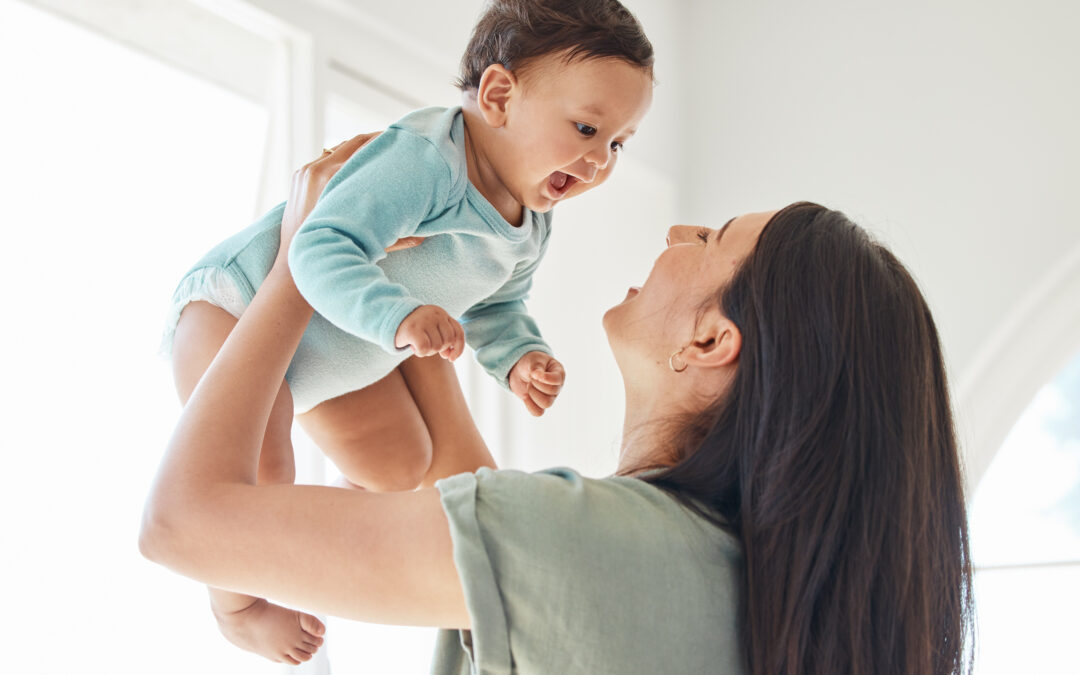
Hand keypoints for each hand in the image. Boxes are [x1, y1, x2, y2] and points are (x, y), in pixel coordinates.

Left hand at [274, 133, 426, 266]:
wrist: (295, 268)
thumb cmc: (334, 255)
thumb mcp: (370, 244)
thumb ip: (400, 237)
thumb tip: (426, 235)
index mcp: (333, 178)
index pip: (365, 145)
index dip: (385, 140)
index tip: (402, 140)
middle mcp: (317, 169)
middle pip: (352, 143)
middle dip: (374, 142)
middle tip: (395, 144)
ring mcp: (305, 172)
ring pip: (337, 150)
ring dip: (357, 151)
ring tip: (377, 155)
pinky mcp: (298, 177)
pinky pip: (323, 160)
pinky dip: (340, 160)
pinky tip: (355, 168)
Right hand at [394, 305, 464, 360]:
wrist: (390, 319)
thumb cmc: (415, 328)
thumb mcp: (432, 328)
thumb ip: (444, 338)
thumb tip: (450, 355)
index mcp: (442, 313)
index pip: (458, 333)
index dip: (458, 348)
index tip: (450, 358)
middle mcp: (436, 314)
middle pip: (447, 342)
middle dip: (438, 349)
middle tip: (426, 345)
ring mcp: (425, 320)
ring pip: (436, 347)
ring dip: (427, 351)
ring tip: (418, 343)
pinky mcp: (414, 329)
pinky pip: (424, 349)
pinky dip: (420, 353)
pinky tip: (413, 347)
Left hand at [508, 351, 564, 416]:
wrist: (520, 370)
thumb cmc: (531, 363)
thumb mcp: (533, 361)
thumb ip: (536, 368)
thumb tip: (538, 375)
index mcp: (559, 373)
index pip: (557, 380)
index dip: (545, 379)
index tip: (534, 374)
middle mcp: (557, 387)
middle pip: (551, 392)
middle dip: (536, 384)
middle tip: (530, 378)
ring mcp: (549, 397)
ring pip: (546, 404)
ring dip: (533, 394)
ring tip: (529, 386)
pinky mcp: (540, 405)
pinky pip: (538, 412)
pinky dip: (530, 405)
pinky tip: (526, 396)